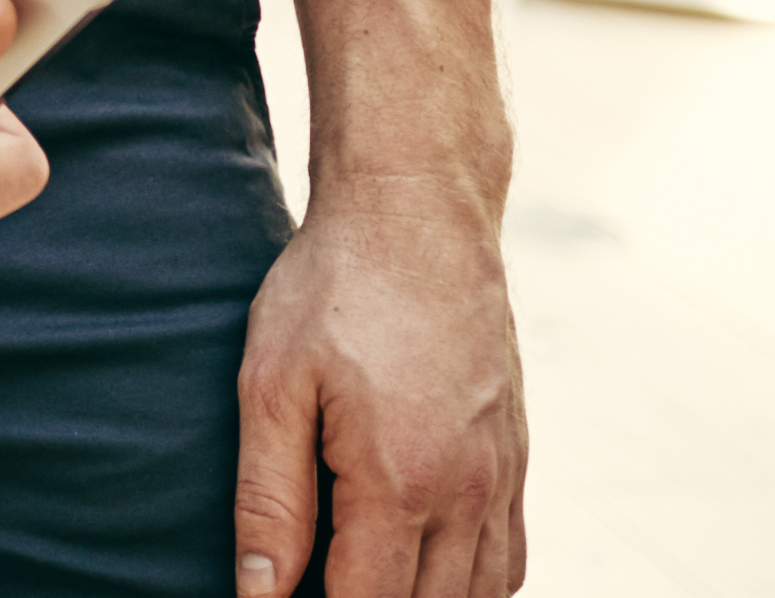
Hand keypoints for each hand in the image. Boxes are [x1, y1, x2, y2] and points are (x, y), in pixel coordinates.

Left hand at [236, 174, 525, 597]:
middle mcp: (467, 493)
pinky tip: (423, 574)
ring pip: (482, 595)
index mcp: (399, 482)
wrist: (418, 214)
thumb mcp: (271, 385)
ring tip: (360, 579)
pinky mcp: (515, 459)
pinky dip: (472, 585)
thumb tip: (259, 597)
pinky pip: (509, 558)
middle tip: (316, 585)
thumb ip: (268, 501)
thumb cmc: (332, 290)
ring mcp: (501, 478)